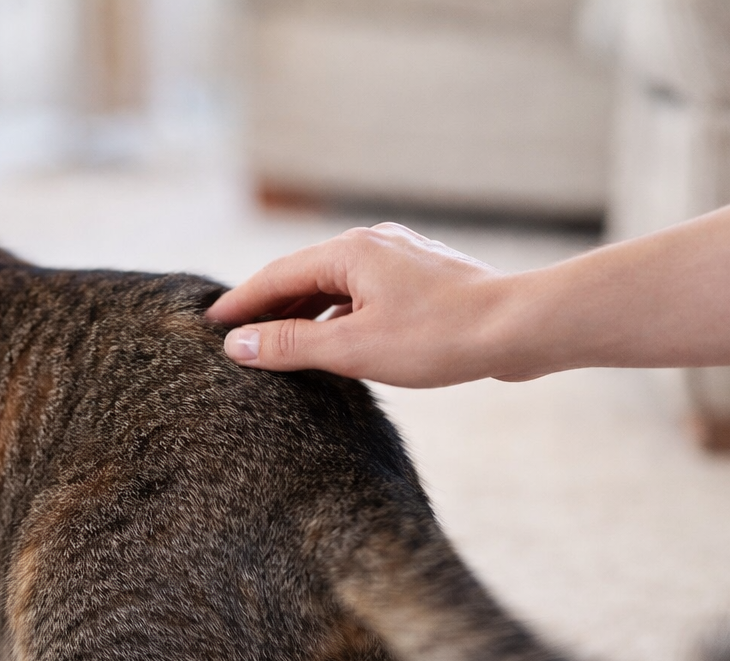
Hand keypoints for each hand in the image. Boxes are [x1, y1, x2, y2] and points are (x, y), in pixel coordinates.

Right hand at [206, 224, 538, 387]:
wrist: (519, 328)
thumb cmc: (440, 337)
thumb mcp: (354, 348)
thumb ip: (292, 346)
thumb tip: (239, 345)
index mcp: (350, 251)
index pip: (276, 275)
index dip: (240, 302)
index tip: (210, 322)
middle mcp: (373, 244)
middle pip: (305, 274)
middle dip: (269, 305)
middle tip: (236, 334)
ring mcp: (401, 259)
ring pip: (337, 284)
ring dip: (305, 312)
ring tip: (280, 342)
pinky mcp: (424, 279)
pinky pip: (364, 293)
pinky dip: (339, 314)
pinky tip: (339, 340)